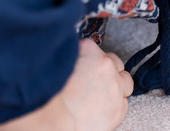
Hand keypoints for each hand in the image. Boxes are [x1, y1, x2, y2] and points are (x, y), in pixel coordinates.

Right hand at [0, 39, 133, 130]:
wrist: (51, 123)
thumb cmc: (44, 99)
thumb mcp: (53, 66)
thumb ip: (66, 58)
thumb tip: (68, 58)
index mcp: (88, 50)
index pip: (90, 47)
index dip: (84, 59)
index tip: (80, 66)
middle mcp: (105, 65)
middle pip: (112, 61)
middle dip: (104, 70)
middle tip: (90, 82)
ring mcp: (115, 86)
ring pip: (124, 80)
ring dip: (115, 85)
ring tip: (99, 96)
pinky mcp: (118, 108)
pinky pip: (124, 103)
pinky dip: (115, 105)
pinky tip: (102, 109)